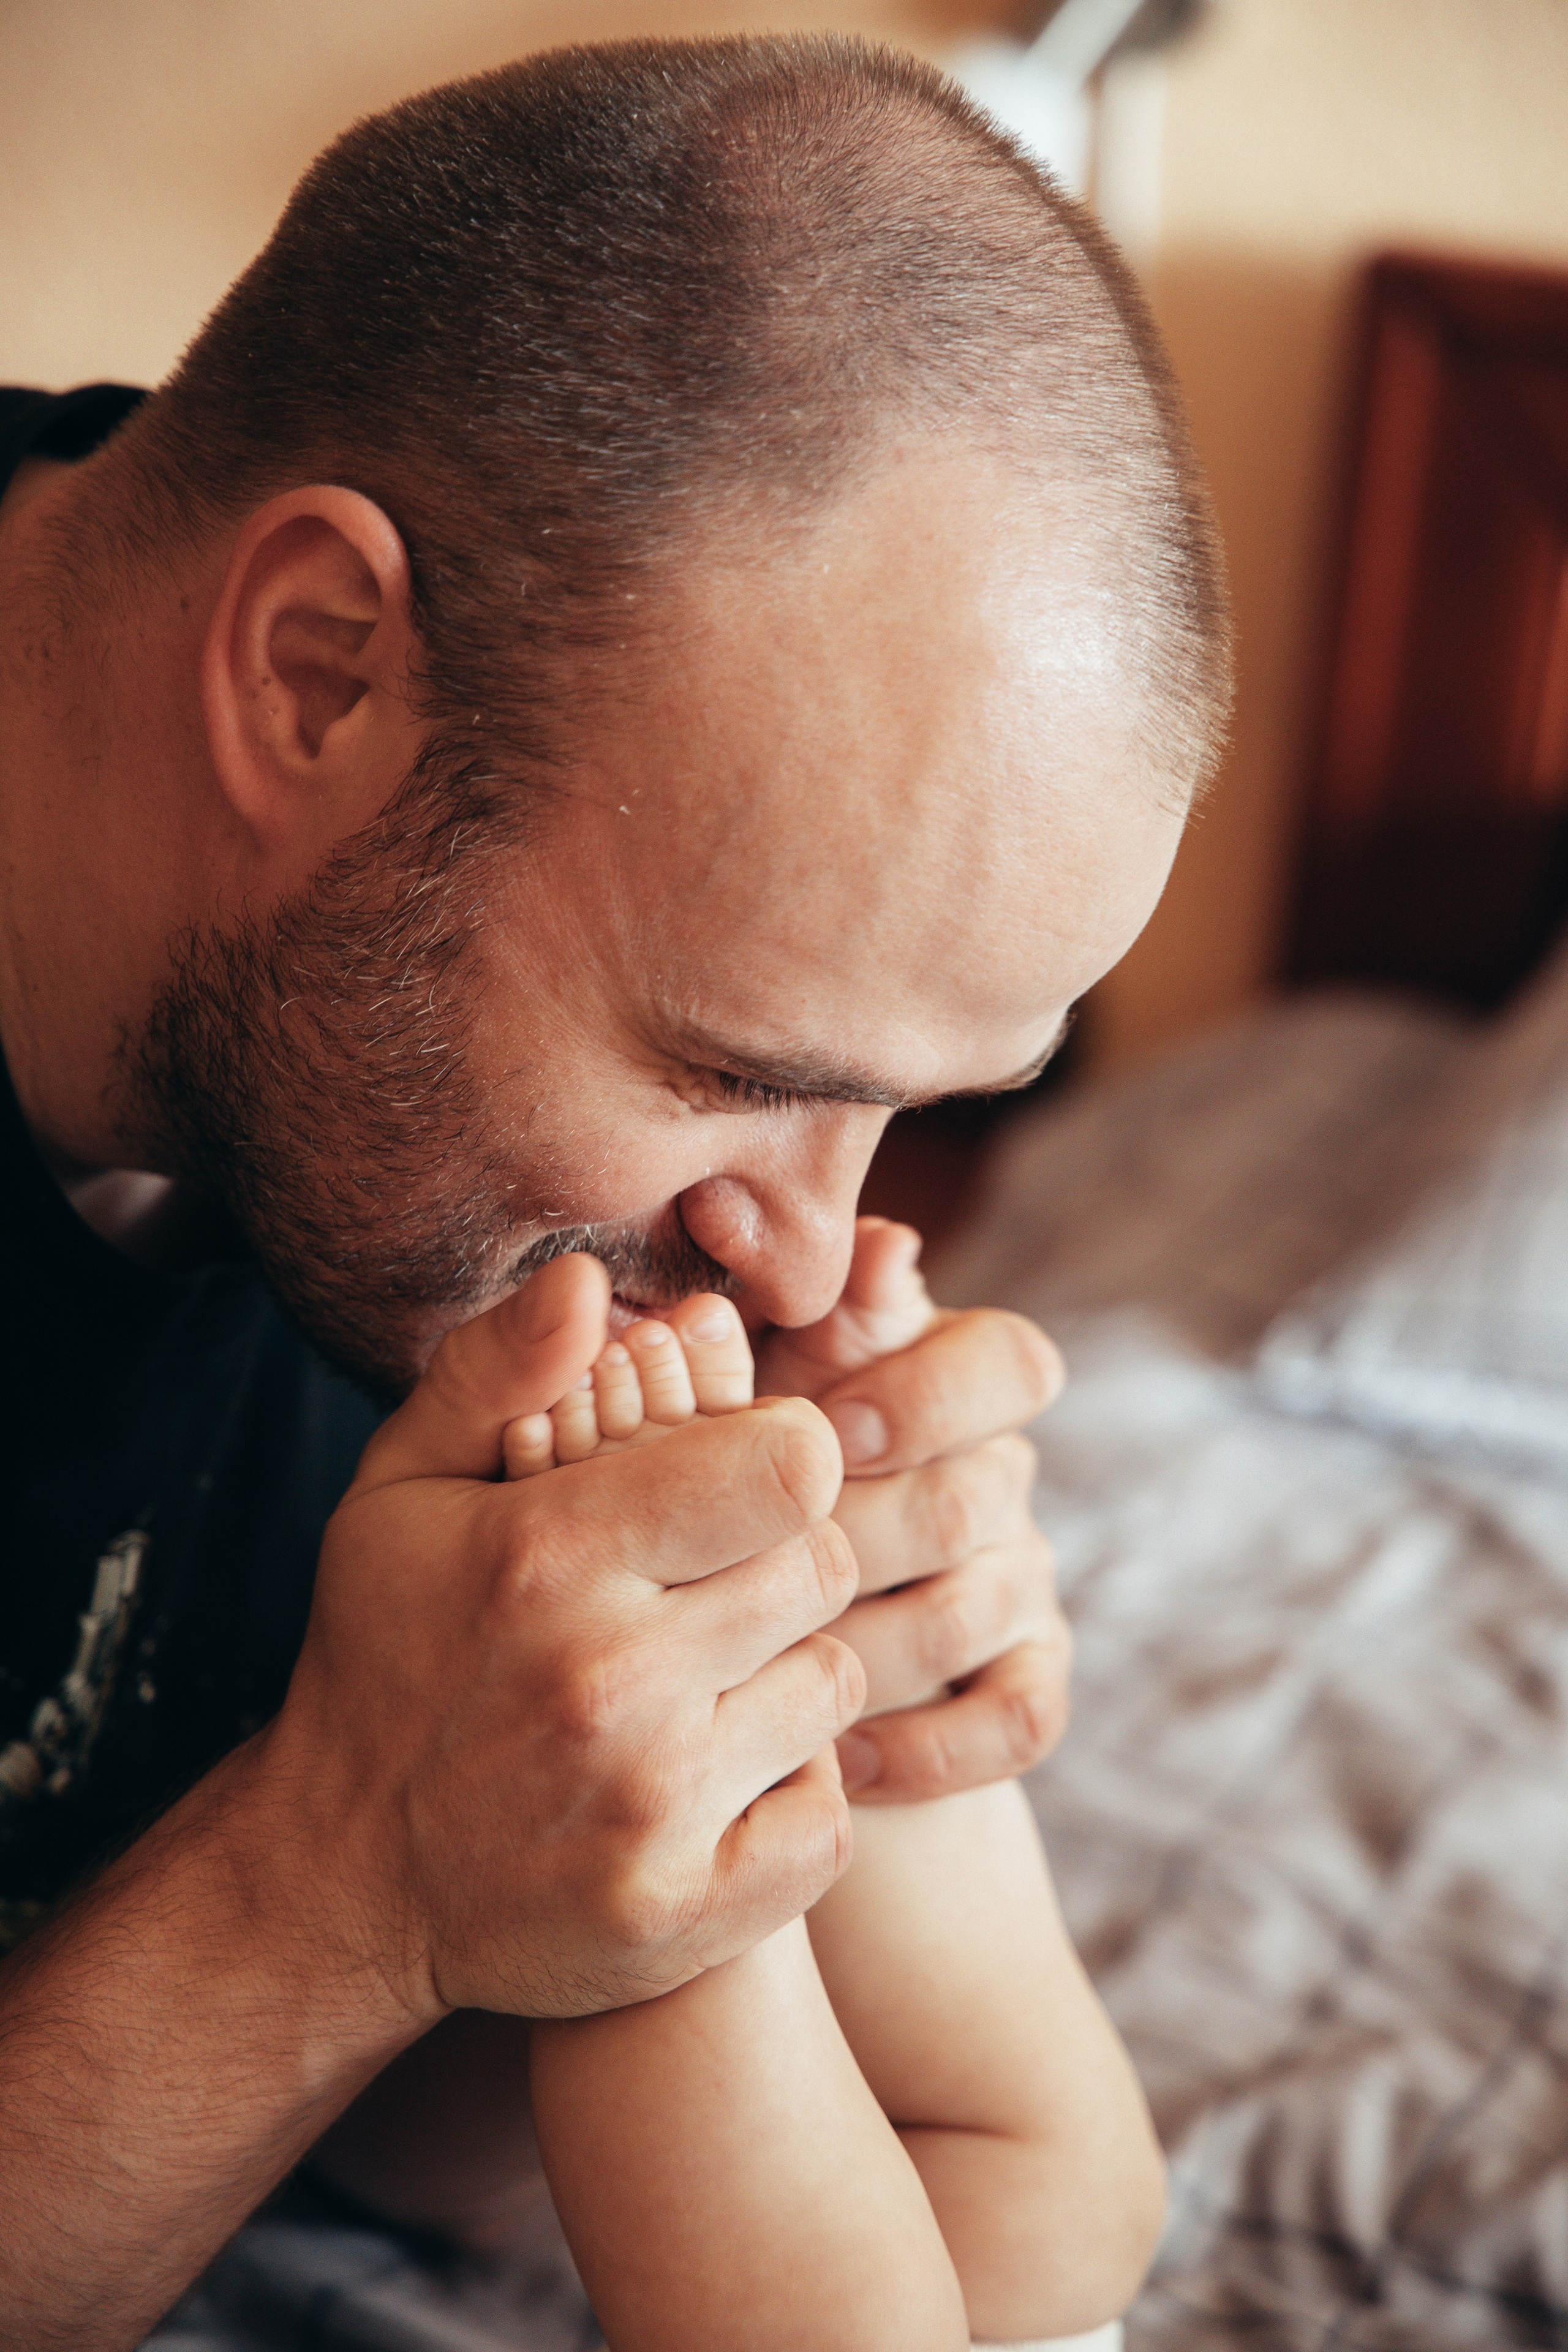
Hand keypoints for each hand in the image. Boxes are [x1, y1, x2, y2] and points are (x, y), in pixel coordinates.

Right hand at [260, 1255, 864, 2024]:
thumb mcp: (403, 1490)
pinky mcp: (683, 1914)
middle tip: (709, 1585)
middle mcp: (607, 1683)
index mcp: (548, 1557)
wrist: (342, 1877)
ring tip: (702, 1680)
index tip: (733, 1481)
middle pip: (824, 1566)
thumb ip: (497, 1369)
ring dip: (789, 1674)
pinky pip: (832, 1817)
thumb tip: (591, 1281)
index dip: (781, 1458)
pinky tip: (719, 1774)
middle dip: (781, 1560)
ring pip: (835, 1687)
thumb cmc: (389, 1652)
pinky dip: (795, 1791)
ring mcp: (650, 1810)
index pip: (790, 1467)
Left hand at [755, 1220, 1070, 1805]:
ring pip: (978, 1610)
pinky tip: (833, 1756)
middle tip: (752, 1571)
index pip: (1009, 1361)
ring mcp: (1022, 1581)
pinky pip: (1019, 1719)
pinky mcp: (1029, 1682)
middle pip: (976, 1495)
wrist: (730, 1643)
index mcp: (947, 1378)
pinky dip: (923, 1743)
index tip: (825, 1434)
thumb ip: (787, 1317)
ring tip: (759, 1670)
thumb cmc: (719, 1487)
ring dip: (864, 1643)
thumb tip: (835, 1234)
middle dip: (857, 1536)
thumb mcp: (737, 1397)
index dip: (924, 1396)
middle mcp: (998, 1473)